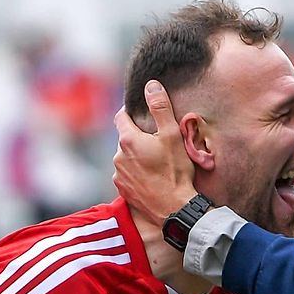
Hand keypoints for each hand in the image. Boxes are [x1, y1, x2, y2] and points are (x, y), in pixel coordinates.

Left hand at [114, 80, 197, 225]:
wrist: (174, 208)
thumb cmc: (175, 171)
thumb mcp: (172, 135)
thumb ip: (160, 108)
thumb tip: (151, 85)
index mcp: (128, 140)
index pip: (121, 116)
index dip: (130, 111)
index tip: (141, 111)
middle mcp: (118, 157)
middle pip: (125, 138)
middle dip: (138, 136)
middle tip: (158, 140)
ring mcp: (119, 175)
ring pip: (126, 157)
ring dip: (137, 155)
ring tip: (158, 161)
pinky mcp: (123, 190)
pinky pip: (127, 174)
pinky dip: (137, 171)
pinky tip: (153, 176)